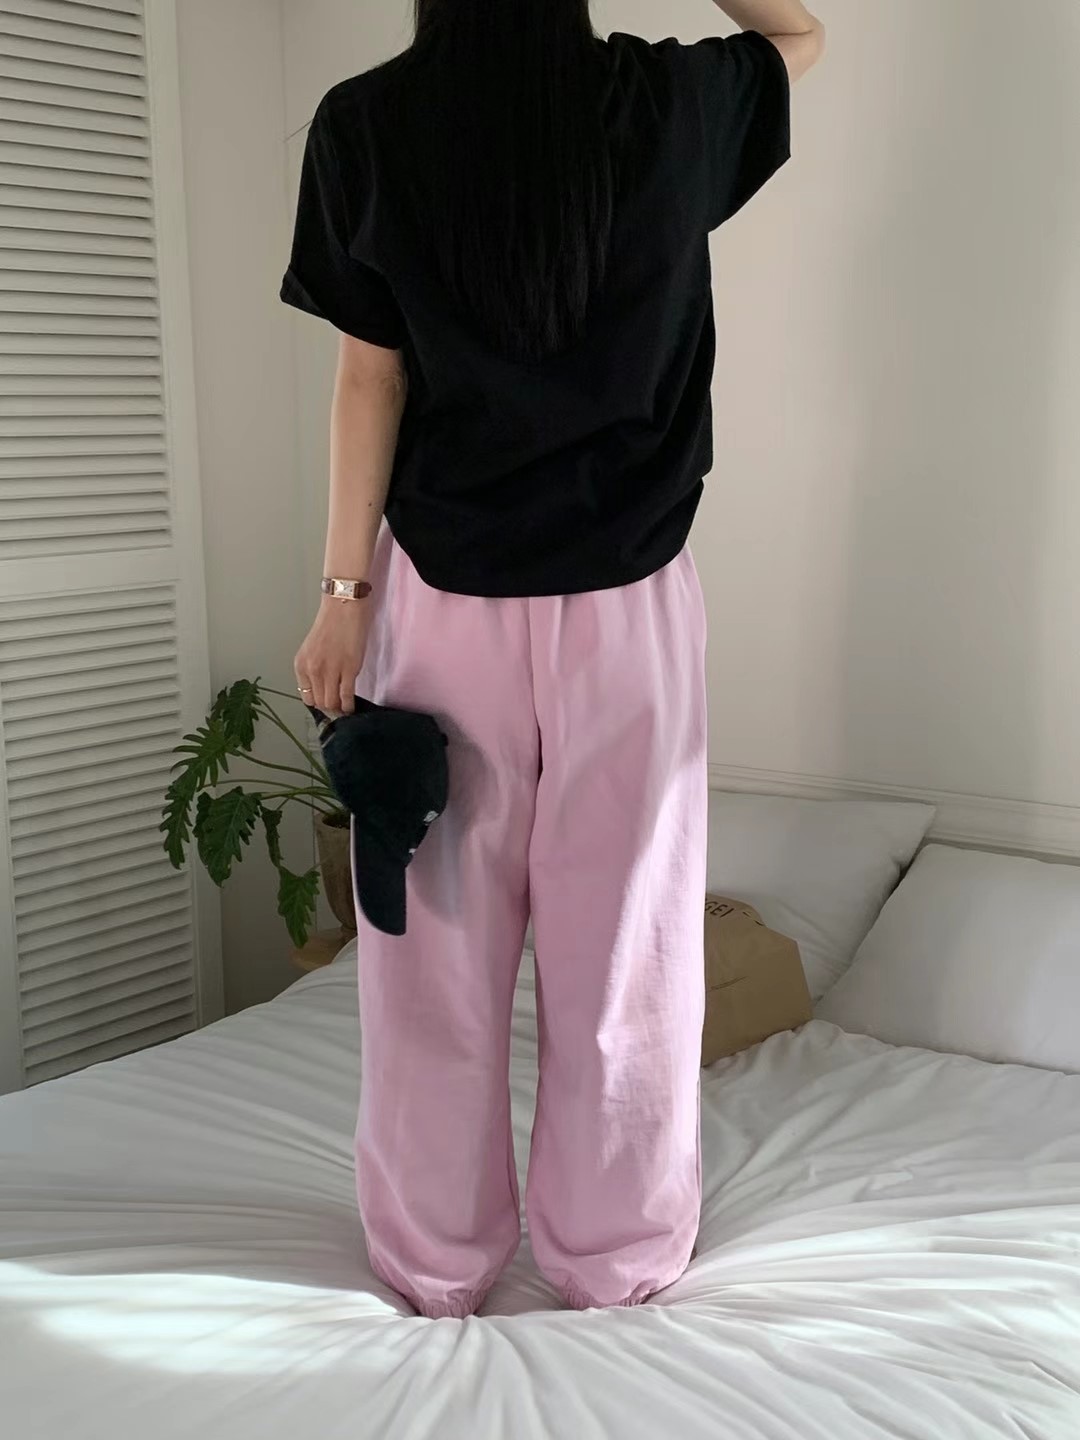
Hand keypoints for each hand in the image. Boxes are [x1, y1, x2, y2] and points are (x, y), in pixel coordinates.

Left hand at [294, 596, 371, 714]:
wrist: (344, 606)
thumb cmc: (331, 623)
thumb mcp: (313, 648)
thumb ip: (314, 668)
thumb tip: (323, 687)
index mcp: (301, 664)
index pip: (307, 696)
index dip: (318, 703)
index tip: (327, 704)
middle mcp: (313, 670)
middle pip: (320, 703)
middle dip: (329, 709)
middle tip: (338, 710)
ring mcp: (330, 670)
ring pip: (332, 703)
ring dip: (339, 709)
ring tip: (345, 709)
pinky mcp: (349, 669)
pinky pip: (346, 696)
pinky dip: (349, 706)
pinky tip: (352, 706)